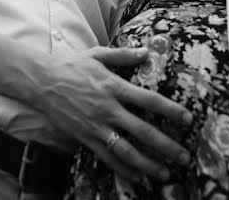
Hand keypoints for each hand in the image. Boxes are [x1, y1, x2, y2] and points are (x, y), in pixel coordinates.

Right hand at [31, 46, 191, 181]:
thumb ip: (124, 55)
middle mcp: (107, 108)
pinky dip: (123, 169)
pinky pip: (106, 156)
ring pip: (126, 150)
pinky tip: (137, 177)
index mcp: (113, 86)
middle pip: (142, 131)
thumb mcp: (98, 54)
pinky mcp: (84, 137)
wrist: (40, 81)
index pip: (149, 100)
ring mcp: (95, 125)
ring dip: (147, 164)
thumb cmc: (71, 65)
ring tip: (165, 174)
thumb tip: (147, 52)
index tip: (188, 120)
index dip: (170, 110)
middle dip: (166, 146)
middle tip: (185, 157)